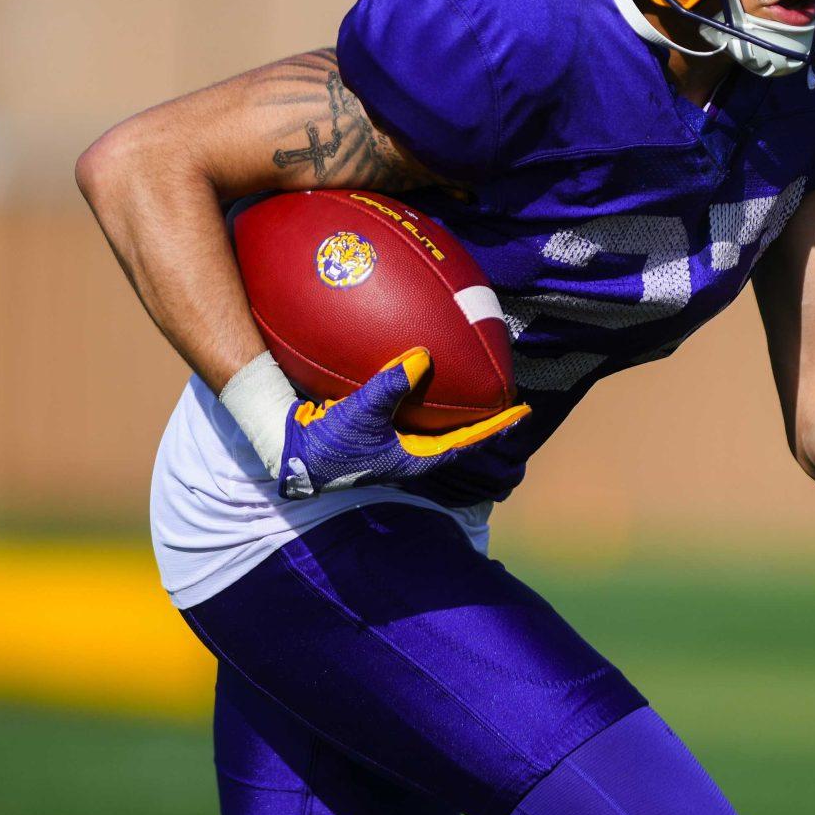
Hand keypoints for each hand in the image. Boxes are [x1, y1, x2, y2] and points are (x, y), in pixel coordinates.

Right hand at [278, 348, 529, 498]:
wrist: (291, 451)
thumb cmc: (328, 441)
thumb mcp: (361, 412)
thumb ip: (392, 385)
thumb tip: (424, 357)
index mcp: (417, 458)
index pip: (467, 441)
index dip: (496, 427)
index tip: (522, 413)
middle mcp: (412, 454)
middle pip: (458, 435)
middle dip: (484, 419)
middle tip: (509, 400)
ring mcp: (395, 444)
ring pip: (436, 425)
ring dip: (456, 408)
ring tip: (476, 387)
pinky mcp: (379, 432)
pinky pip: (411, 411)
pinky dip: (422, 394)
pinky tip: (422, 373)